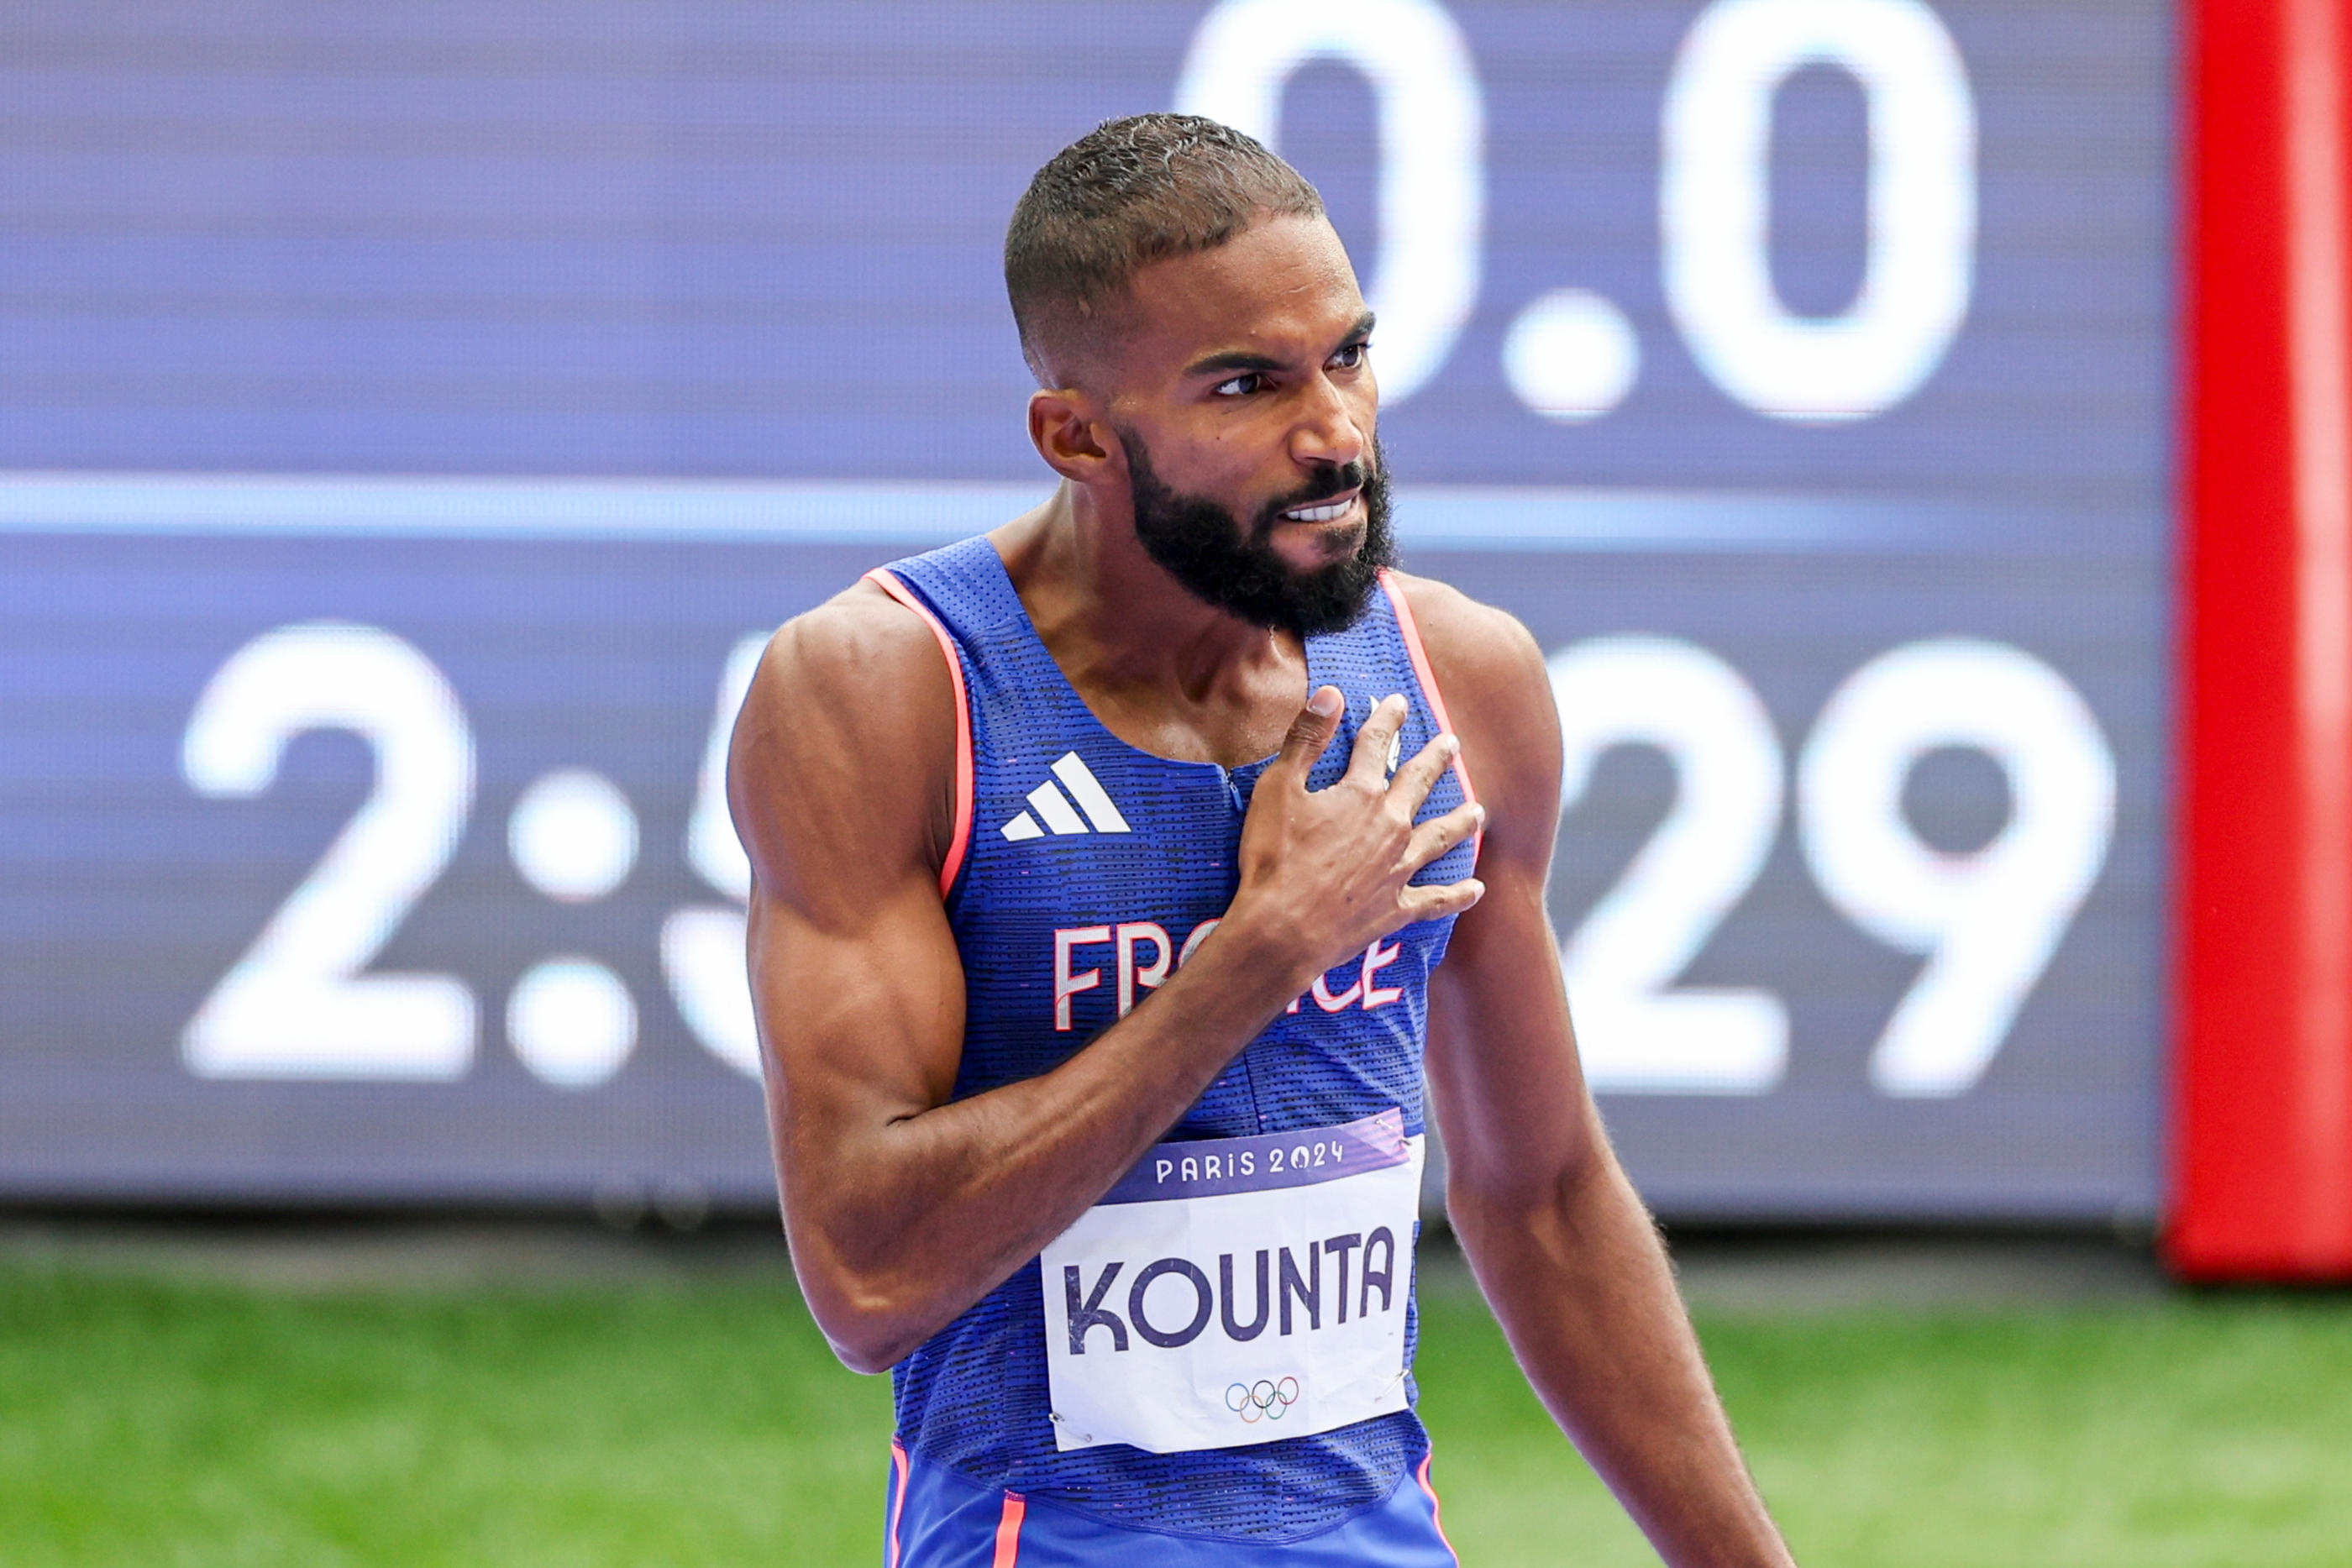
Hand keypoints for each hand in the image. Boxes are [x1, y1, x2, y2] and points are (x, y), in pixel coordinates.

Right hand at [1223, 685, 1485, 988]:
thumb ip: (1305, 740)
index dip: (1387, 720)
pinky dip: (1458, 895)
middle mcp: (1390, 827)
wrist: (1284, 929)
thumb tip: (1330, 693)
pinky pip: (1436, 899)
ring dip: (1459, 821)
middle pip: (1419, 784)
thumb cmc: (1274, 858)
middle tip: (1451, 743)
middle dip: (1435, 760)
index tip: (1399, 703)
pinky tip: (1476, 889)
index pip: (1376, 745)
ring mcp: (1398, 869)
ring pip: (1439, 837)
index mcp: (1360, 795)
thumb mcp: (1278, 789)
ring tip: (1477, 809)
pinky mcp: (1398, 908)